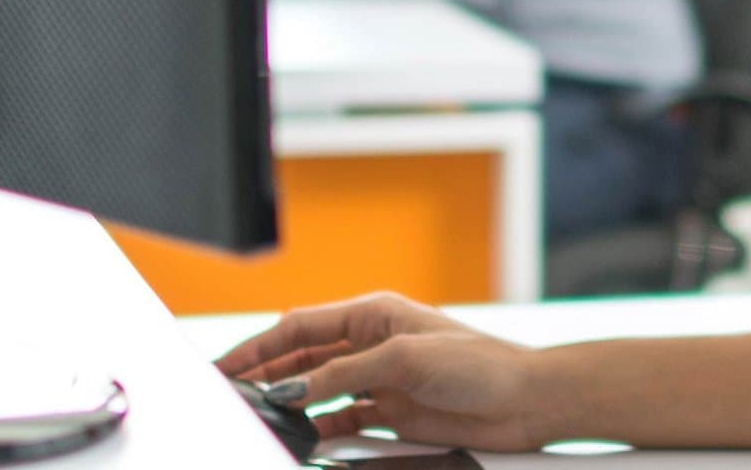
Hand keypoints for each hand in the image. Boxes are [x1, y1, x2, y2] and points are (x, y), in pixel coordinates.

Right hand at [215, 291, 552, 449]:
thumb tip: (291, 390)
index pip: (300, 326)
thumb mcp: (403, 360)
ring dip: (288, 402)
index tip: (226, 366)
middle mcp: (372, 344)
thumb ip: (342, 375)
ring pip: (318, 390)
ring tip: (256, 416)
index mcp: (373, 315)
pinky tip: (301, 436)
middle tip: (229, 394)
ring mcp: (380, 379)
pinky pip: (342, 419)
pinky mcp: (391, 412)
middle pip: (302, 358)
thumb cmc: (479, 363)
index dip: (259, 346)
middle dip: (265, 374)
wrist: (524, 401)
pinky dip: (319, 428)